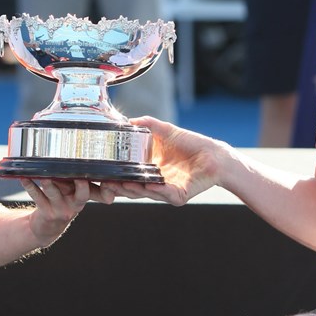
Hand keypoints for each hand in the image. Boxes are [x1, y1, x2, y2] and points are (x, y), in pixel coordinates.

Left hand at [20, 178, 110, 246]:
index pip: (101, 192)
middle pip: (83, 194)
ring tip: (44, 175)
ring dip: (49, 183)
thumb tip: (74, 157)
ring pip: (55, 193)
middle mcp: (76, 204)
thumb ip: (77, 180)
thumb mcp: (74, 194)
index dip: (108, 187)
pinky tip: (24, 177)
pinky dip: (30, 185)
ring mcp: (61, 209)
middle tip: (79, 174)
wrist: (48, 228)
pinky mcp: (46, 212)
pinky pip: (37, 196)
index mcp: (85, 196)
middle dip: (82, 184)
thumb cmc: (63, 202)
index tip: (109, 177)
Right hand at [102, 117, 225, 205]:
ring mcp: (166, 190)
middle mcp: (155, 182)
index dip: (114, 176)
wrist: (214, 154)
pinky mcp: (179, 195)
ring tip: (122, 184)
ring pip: (146, 193)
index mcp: (149, 169)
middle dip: (118, 187)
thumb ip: (147, 125)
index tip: (102, 172)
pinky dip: (156, 190)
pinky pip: (165, 193)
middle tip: (106, 182)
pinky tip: (147, 185)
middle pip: (132, 188)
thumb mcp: (165, 131)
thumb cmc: (191, 144)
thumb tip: (128, 120)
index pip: (127, 176)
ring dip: (133, 189)